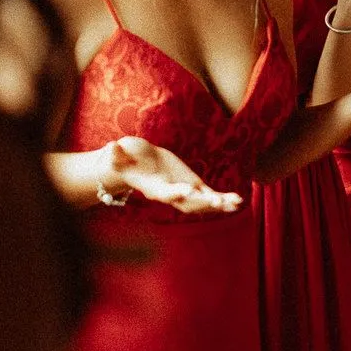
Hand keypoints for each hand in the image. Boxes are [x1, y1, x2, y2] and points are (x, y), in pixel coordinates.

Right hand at [107, 137, 241, 213]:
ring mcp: (184, 193)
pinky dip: (223, 199)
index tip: (187, 191)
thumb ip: (117, 154)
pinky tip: (238, 201)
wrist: (138, 165)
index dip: (177, 192)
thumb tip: (111, 147)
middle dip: (204, 203)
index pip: (166, 193)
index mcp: (155, 188)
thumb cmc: (127, 159)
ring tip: (235, 202)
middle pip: (189, 202)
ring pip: (203, 203)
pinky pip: (210, 196)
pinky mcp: (193, 187)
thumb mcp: (120, 155)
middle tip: (218, 202)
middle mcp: (172, 195)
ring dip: (219, 204)